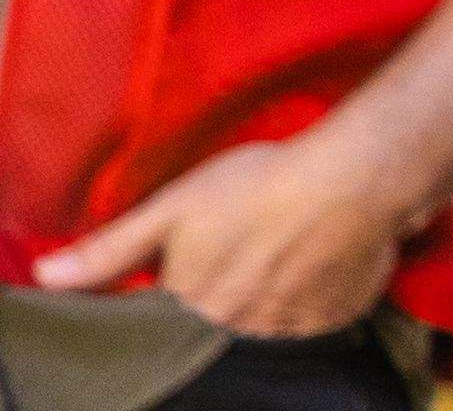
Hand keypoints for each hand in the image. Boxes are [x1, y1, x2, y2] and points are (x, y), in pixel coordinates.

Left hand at [29, 127, 424, 334]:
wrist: (354, 178)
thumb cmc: (259, 185)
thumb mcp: (172, 207)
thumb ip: (109, 250)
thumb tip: (44, 277)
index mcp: (194, 306)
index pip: (172, 311)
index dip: (182, 281)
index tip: (200, 253)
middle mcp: (238, 328)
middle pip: (218, 319)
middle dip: (226, 288)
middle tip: (245, 245)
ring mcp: (290, 327)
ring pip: (266, 320)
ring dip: (267, 295)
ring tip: (281, 249)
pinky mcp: (336, 317)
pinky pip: (313, 317)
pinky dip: (311, 295)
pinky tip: (316, 258)